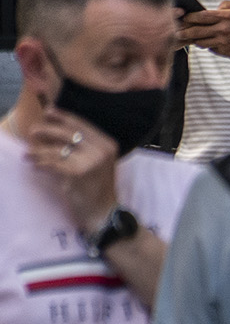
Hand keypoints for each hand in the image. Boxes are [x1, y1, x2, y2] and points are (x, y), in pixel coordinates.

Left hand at [25, 103, 124, 233]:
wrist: (103, 211)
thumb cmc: (96, 187)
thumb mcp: (96, 162)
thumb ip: (83, 147)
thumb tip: (55, 130)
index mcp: (107, 144)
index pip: (83, 125)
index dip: (64, 117)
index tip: (49, 112)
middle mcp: (101, 150)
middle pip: (69, 134)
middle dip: (47, 130)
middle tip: (33, 131)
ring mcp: (91, 161)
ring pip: (58, 149)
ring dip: (39, 150)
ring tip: (28, 153)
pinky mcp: (79, 173)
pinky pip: (54, 163)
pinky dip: (41, 163)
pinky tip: (33, 164)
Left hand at [179, 1, 229, 67]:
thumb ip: (226, 5)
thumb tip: (214, 8)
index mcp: (226, 17)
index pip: (200, 16)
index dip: (189, 17)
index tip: (184, 18)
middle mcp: (223, 30)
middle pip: (196, 31)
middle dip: (184, 31)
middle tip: (177, 31)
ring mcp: (224, 42)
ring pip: (201, 42)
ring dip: (195, 40)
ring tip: (190, 37)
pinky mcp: (226, 52)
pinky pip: (212, 49)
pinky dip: (210, 46)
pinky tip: (211, 42)